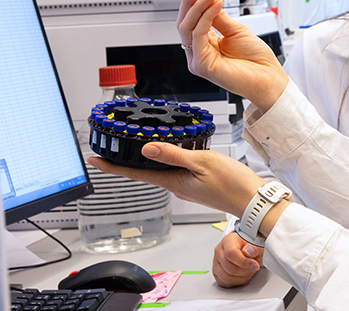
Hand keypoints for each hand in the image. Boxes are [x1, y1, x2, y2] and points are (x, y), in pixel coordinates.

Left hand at [87, 142, 266, 216]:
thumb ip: (174, 155)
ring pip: (161, 171)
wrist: (254, 201)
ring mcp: (187, 187)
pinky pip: (176, 172)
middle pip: (146, 172)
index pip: (136, 173)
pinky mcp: (198, 185)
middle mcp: (177, 187)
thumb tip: (147, 149)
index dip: (113, 167)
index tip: (94, 160)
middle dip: (128, 161)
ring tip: (138, 147)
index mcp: (174, 182)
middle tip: (112, 149)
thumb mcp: (202, 162)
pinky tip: (173, 153)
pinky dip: (168, 161)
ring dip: (148, 161)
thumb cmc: (233, 184)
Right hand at [177, 0, 288, 111]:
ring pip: (187, 28)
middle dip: (190, 1)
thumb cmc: (257, 60)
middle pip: (184, 22)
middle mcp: (198, 53)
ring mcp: (198, 60)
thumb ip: (219, 17)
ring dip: (198, 6)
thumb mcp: (236, 30)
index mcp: (205, 45)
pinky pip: (198, 36)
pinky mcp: (202, 66)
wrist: (269, 78)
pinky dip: (205, 18)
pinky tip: (215, 6)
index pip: (191, 20)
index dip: (193, 2)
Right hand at [213, 232, 264, 286]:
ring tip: (248, 270)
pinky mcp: (216, 273)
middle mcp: (219, 251)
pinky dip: (236, 282)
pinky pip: (225, 282)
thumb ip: (255, 248)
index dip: (244, 262)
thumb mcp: (258, 245)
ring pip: (226, 277)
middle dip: (245, 270)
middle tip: (254, 266)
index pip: (231, 253)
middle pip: (229, 267)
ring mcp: (216, 262)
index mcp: (228, 240)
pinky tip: (243, 274)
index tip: (255, 265)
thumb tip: (249, 251)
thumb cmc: (251, 246)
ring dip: (242, 277)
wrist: (247, 249)